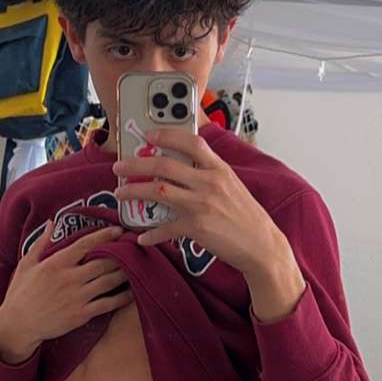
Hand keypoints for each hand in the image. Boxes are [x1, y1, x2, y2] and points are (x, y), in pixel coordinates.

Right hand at [0, 223, 132, 360]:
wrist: (18, 325)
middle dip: (120, 253)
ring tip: (138, 264)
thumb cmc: (20, 293)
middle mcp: (69, 279)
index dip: (103, 236)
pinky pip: (107, 304)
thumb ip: (41, 242)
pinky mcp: (81, 314)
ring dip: (125, 272)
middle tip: (133, 245)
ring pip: (108, 281)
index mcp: (56, 264)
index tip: (117, 230)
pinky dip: (122, 298)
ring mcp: (77, 297)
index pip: (84, 245)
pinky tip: (132, 291)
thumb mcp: (26, 264)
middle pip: (102, 262)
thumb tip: (51, 223)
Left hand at [112, 127, 285, 274]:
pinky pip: (166, 228)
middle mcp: (210, 182)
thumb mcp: (232, 186)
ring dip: (134, 191)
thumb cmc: (246, 217)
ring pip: (158, 191)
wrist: (262, 246)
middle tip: (119, 166)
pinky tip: (143, 236)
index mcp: (220, 169)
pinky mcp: (197, 227)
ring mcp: (202, 204)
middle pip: (165, 165)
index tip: (149, 134)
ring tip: (120, 193)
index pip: (192, 142)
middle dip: (136, 164)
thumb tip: (182, 167)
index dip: (167, 135)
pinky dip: (151, 233)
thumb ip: (209, 173)